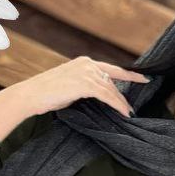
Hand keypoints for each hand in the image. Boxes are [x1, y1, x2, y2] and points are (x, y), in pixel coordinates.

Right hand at [23, 56, 149, 119]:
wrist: (30, 95)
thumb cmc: (46, 95)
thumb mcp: (69, 87)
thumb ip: (84, 88)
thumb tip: (98, 97)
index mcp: (84, 63)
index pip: (111, 69)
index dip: (129, 74)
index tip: (144, 78)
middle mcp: (87, 64)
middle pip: (113, 80)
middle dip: (125, 92)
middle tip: (133, 104)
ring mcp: (86, 73)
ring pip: (111, 89)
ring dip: (121, 102)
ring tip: (129, 113)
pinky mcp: (85, 84)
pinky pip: (107, 95)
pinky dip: (117, 104)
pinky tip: (123, 112)